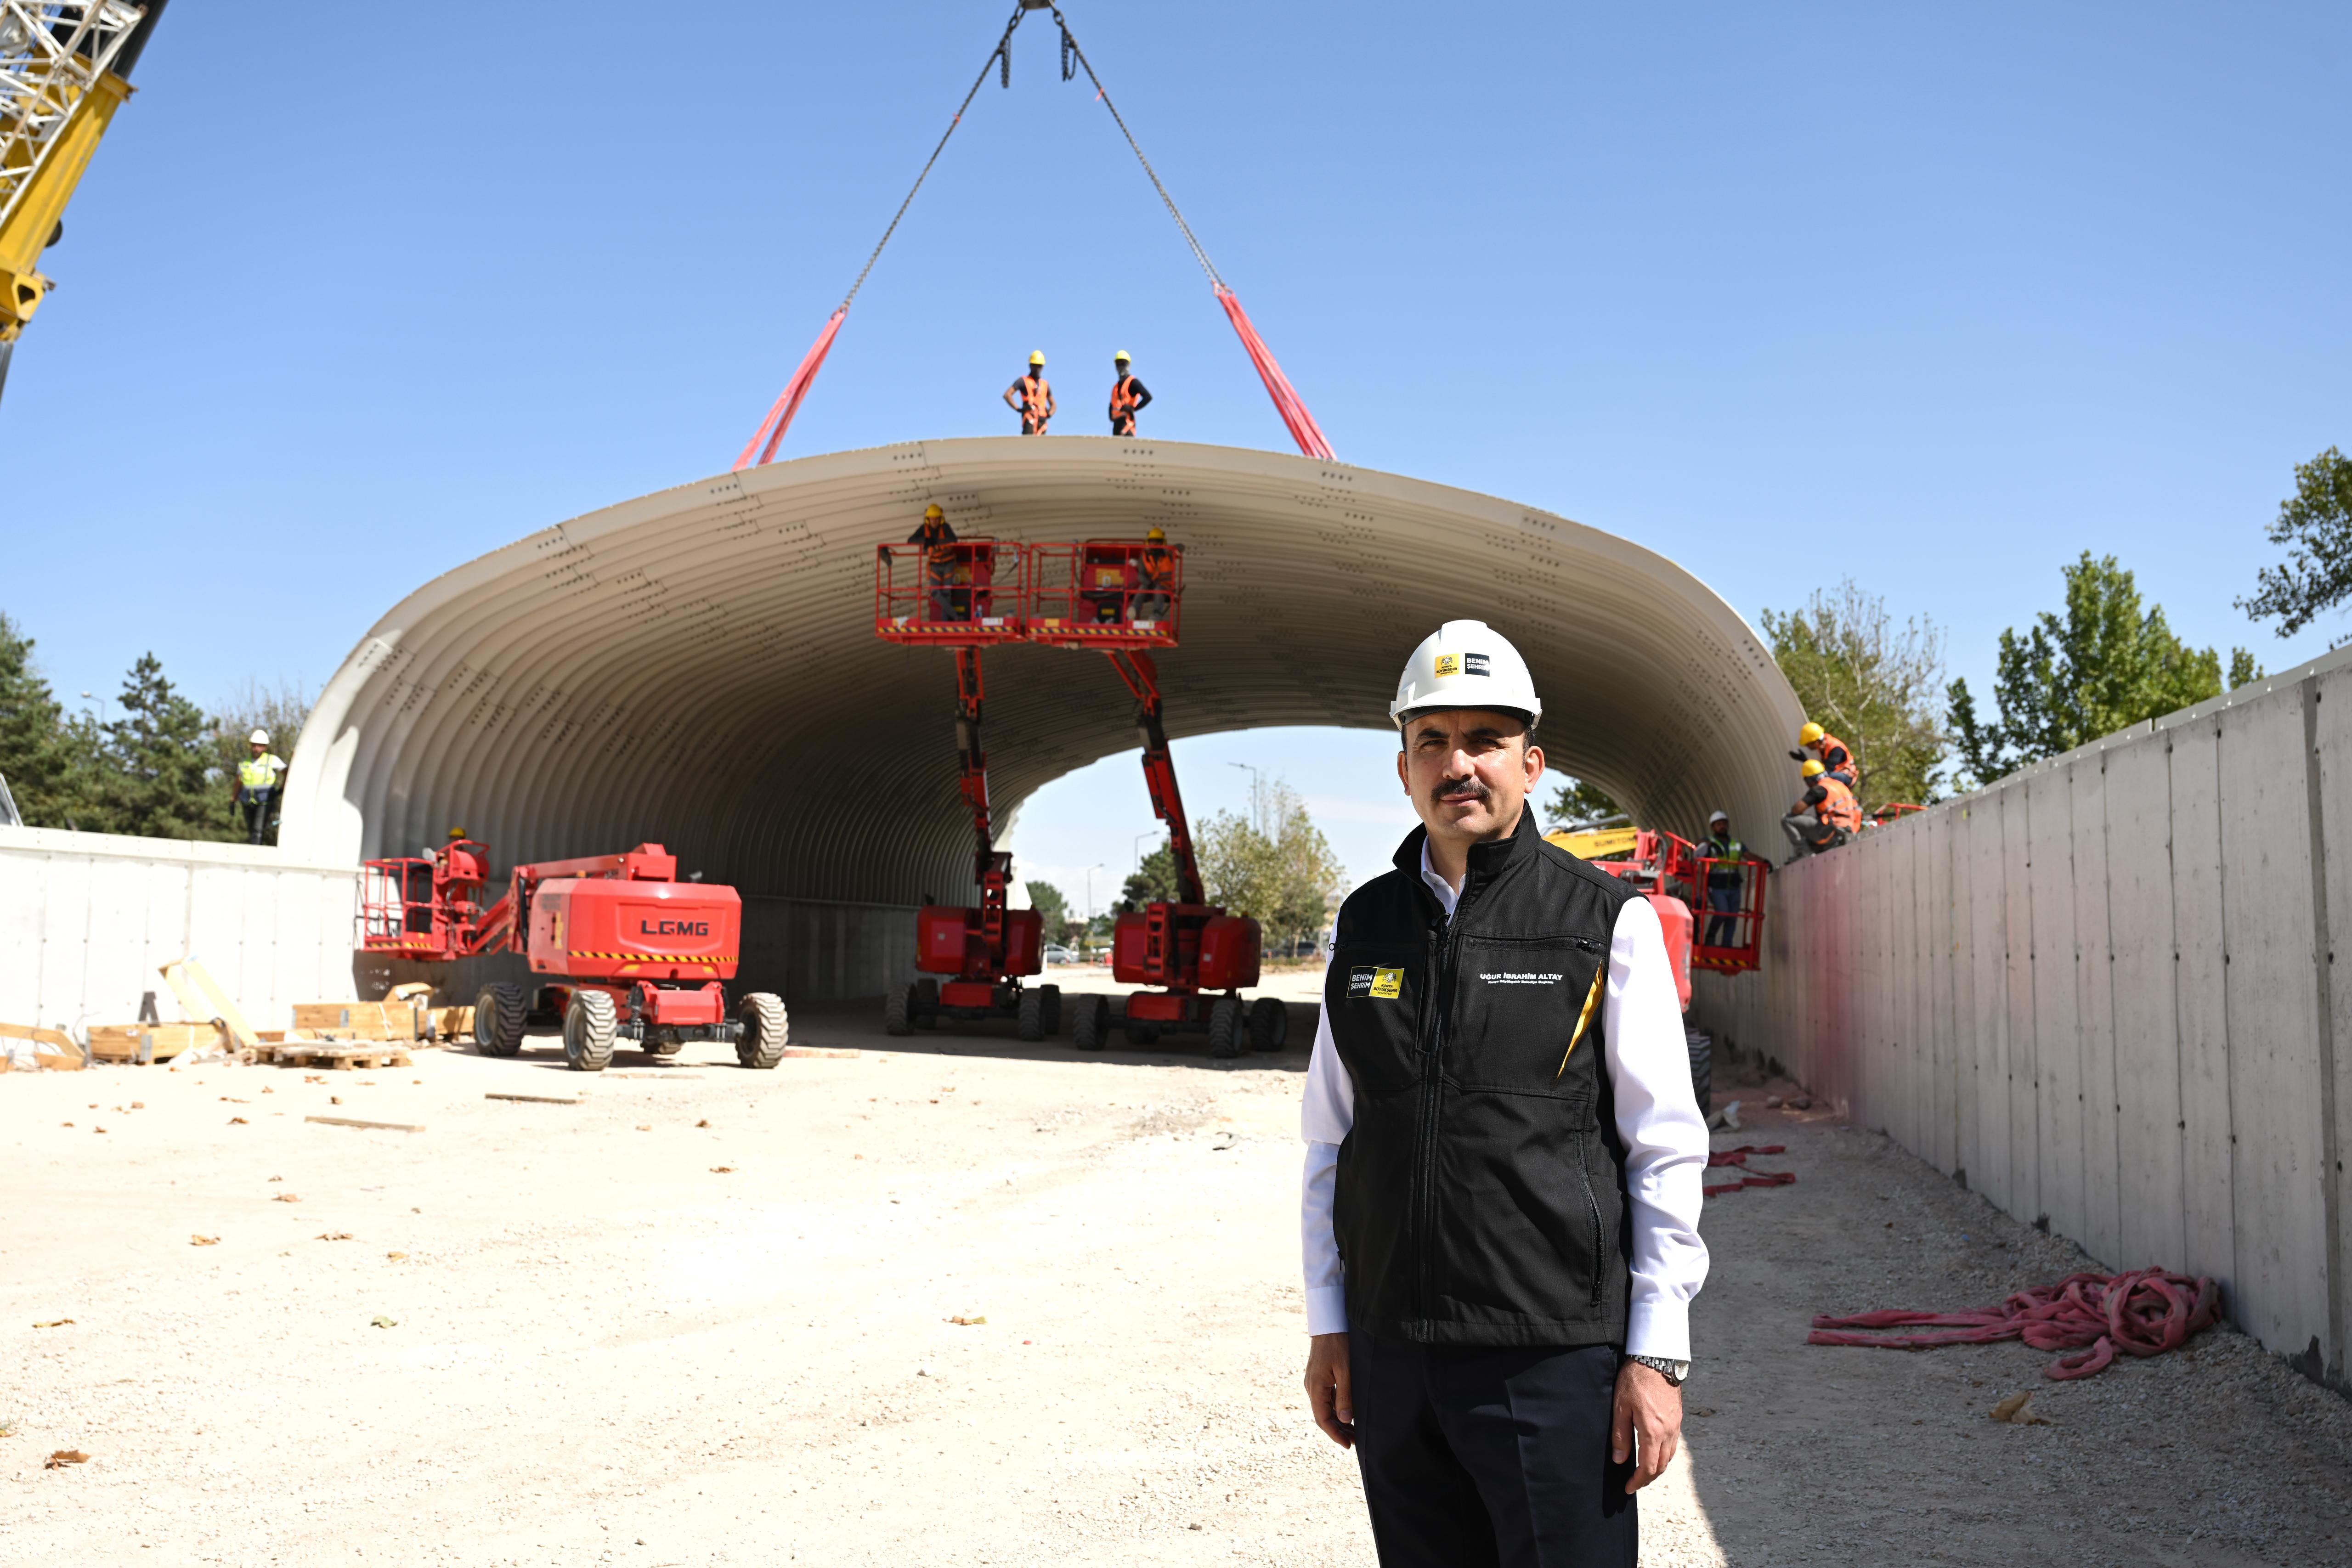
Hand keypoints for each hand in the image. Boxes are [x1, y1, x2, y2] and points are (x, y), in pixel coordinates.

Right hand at [1303, 1332, 1353, 1447]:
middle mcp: (1311, 1387)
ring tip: (1353, 1432)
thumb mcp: (1346, 1370)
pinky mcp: (1318, 1377)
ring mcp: (1314, 1382)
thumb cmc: (1338, 1344)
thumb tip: (1345, 1420)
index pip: (1322, 1419)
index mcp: (1315, 1387)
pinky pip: (1326, 1399)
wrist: (1329, 1323)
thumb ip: (1345, 1396)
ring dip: (1337, 1421)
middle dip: (1338, 1431)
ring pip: (1324, 1408)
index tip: (1348, 1445)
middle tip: (1354, 1442)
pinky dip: (1335, 1409)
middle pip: (1322, 1416)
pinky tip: (1347, 1414)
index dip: (1335, 1434)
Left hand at [1610, 1358, 1680, 1493]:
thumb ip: (1620, 1436)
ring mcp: (1676, 1425)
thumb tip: (1619, 1460)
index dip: (1638, 1481)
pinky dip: (1664, 1454)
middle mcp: (1668, 1432)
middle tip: (1634, 1482)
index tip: (1628, 1488)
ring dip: (1658, 1467)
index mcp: (1652, 1432)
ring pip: (1670, 1456)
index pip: (1648, 1467)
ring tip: (1643, 1471)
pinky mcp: (1678, 1418)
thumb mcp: (1620, 1407)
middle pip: (1661, 1466)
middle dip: (1648, 1478)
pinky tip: (1654, 1452)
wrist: (1656, 1359)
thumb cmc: (1635, 1381)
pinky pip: (1673, 1444)